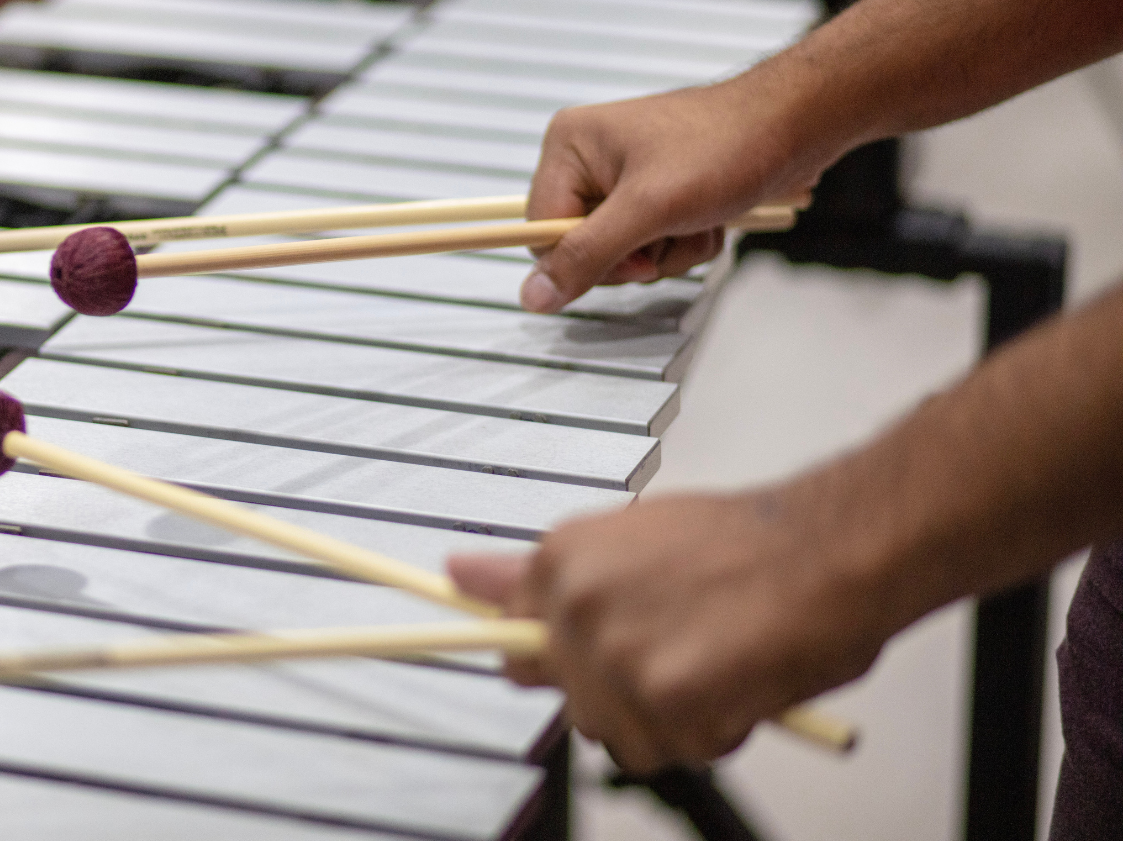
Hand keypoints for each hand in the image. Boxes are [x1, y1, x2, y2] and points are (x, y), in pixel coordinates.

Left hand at [450, 492, 891, 773]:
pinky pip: (670, 750)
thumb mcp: (630, 537)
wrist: (830, 547)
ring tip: (717, 663)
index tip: (589, 660)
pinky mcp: (665, 700)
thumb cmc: (748, 544)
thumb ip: (539, 574)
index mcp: (561, 561)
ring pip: (619, 732)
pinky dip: (711, 734)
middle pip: (572, 696)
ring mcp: (617, 656)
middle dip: (624, 690)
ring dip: (668, 719)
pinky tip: (738, 684)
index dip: (564, 658)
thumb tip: (457, 574)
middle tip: (684, 650)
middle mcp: (577, 607)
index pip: (516, 639)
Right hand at [520, 76, 834, 313]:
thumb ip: (586, 255)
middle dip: (637, 253)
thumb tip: (530, 298)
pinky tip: (710, 218)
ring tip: (699, 219)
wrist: (798, 124)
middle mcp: (589, 160)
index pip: (540, 231)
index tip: (635, 253)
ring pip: (624, 252)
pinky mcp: (659, 192)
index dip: (584, 256)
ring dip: (668, 250)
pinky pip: (654, 243)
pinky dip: (685, 242)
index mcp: (568, 147)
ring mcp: (626, 177)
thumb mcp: (648, 208)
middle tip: (672, 229)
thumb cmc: (726, 147)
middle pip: (582, 246)